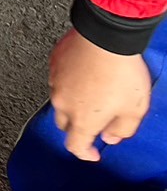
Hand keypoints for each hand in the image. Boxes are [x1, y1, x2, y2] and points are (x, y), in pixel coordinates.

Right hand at [49, 28, 151, 160]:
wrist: (105, 36)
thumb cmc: (121, 70)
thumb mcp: (136, 109)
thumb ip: (123, 129)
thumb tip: (112, 136)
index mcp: (83, 119)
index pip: (75, 146)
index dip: (85, 153)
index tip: (92, 153)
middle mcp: (63, 104)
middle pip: (65, 125)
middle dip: (78, 126)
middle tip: (96, 120)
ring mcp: (55, 83)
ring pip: (61, 101)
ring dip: (74, 102)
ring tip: (95, 91)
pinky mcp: (54, 65)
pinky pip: (59, 80)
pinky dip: (70, 82)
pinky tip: (87, 74)